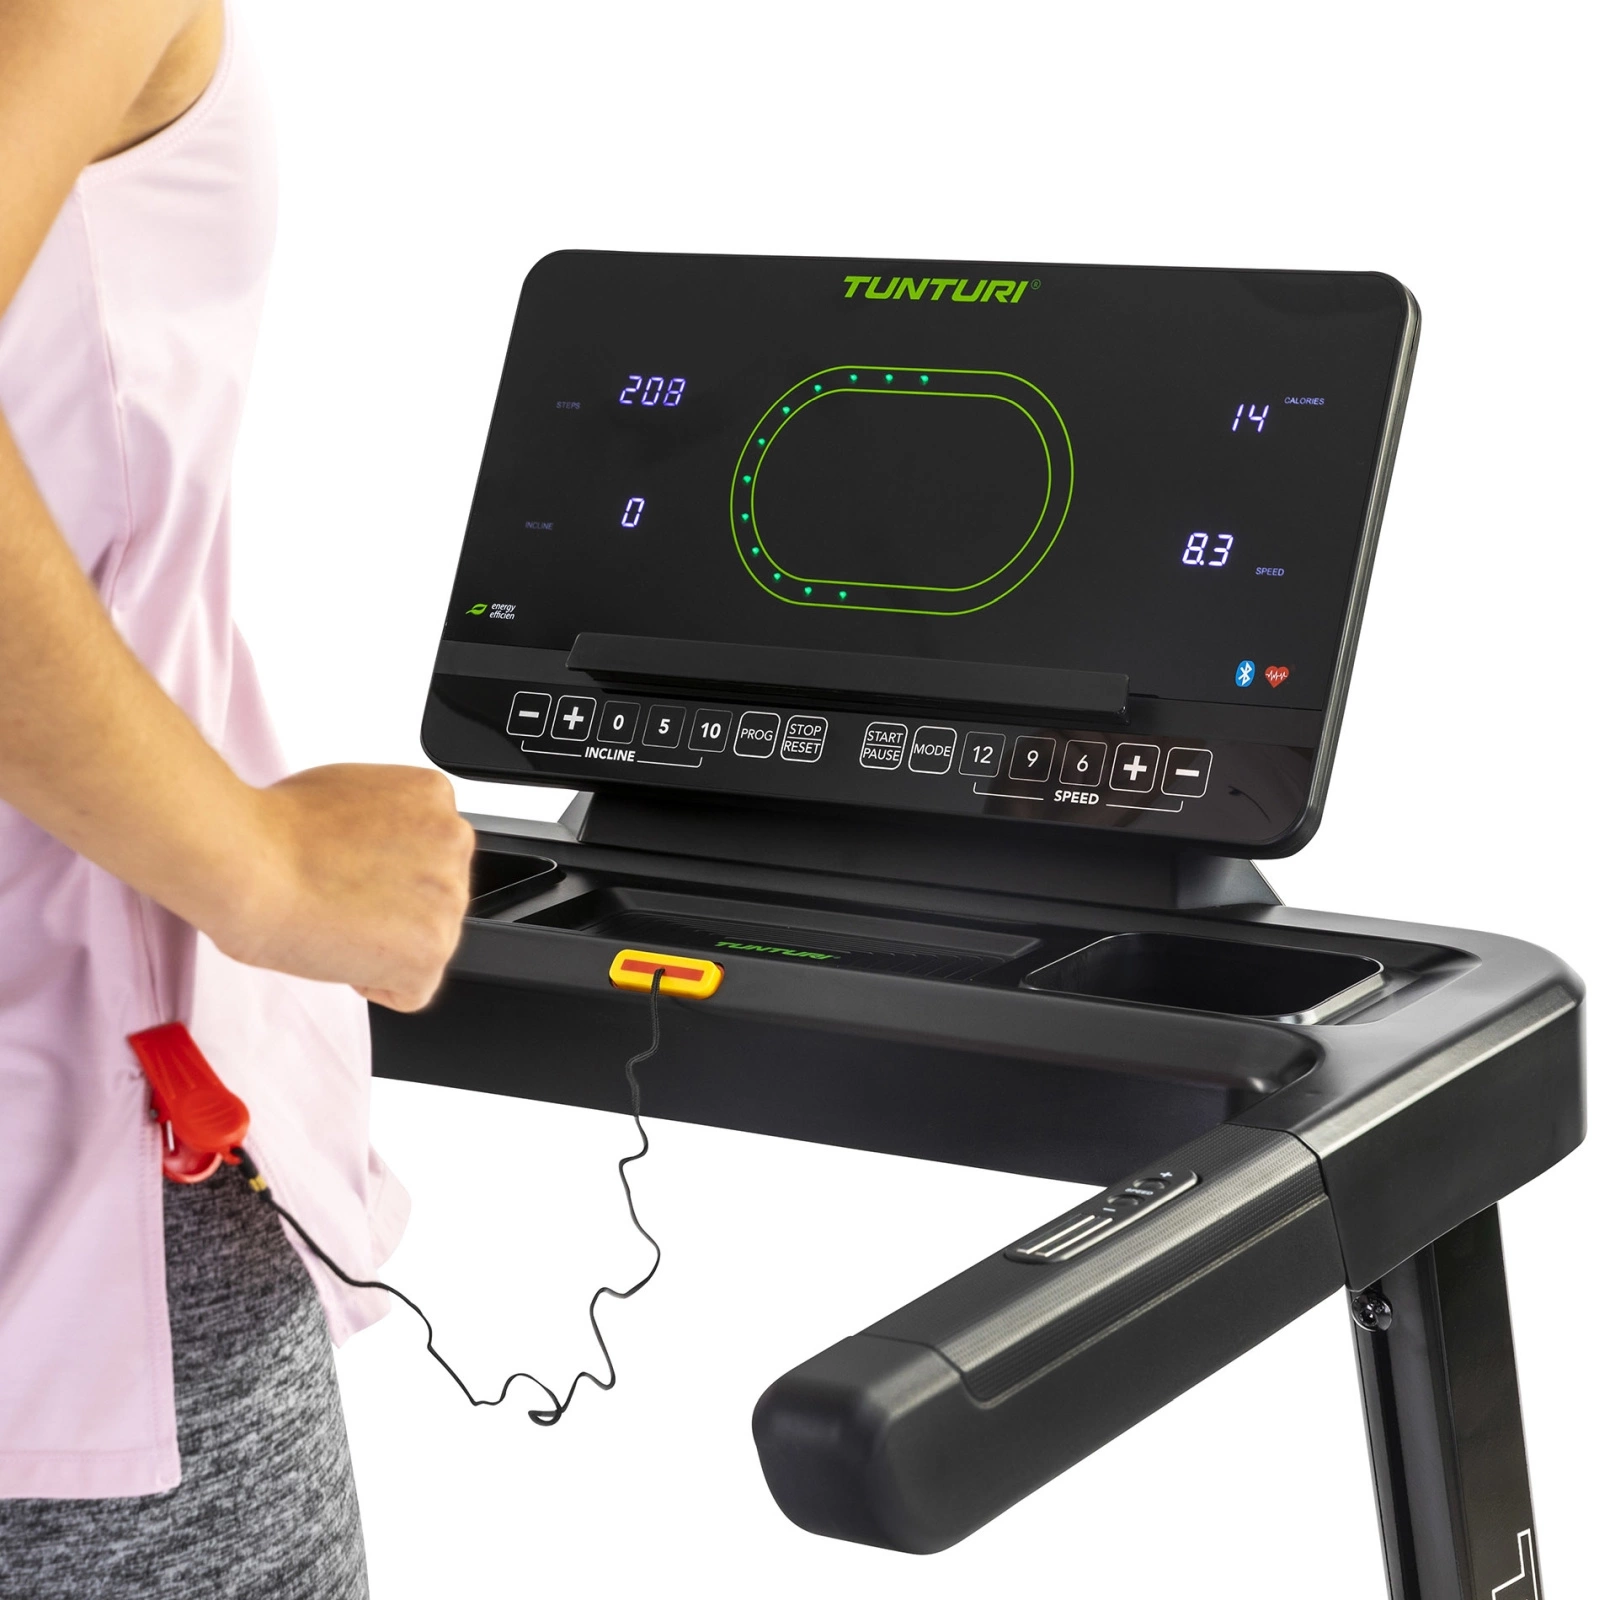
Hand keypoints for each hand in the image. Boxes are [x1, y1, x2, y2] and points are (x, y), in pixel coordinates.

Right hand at [209, 765, 475, 1011]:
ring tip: (336, 918)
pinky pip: (412, 990)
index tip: (352, 873)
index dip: (384, 874)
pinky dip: (375, 984)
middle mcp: (453, 842)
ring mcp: (449, 899)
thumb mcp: (350, 791)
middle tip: (338, 898)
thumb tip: (385, 849)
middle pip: (434, 898)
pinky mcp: (431, 952)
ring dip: (384, 945)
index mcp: (433, 796)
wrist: (250, 863)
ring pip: (426, 944)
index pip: (431, 852)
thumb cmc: (274, 829)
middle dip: (392, 909)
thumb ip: (387, 821)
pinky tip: (341, 949)